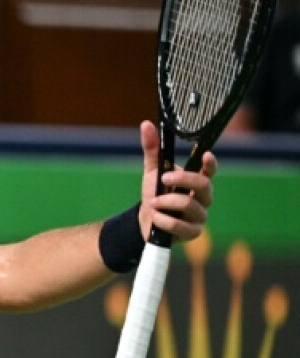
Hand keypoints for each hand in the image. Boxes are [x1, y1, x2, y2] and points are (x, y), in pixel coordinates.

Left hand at [137, 120, 216, 240]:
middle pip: (204, 185)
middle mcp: (203, 198)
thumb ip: (152, 150)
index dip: (211, 164)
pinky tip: (155, 218)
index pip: (210, 171)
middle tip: (163, 179)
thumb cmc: (155, 194)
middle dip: (181, 180)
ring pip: (189, 205)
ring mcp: (199, 216)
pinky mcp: (192, 232)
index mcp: (196, 181)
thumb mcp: (152, 172)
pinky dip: (163, 220)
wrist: (145, 221)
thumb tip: (146, 124)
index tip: (206, 155)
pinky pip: (180, 225)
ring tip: (152, 203)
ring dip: (166, 202)